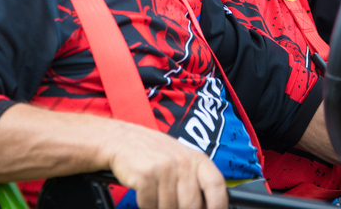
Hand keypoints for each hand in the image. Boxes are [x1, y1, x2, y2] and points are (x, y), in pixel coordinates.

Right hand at [105, 122, 227, 208]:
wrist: (122, 139)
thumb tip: (208, 206)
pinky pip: (150, 205)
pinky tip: (145, 192)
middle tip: (173, 207)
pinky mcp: (145, 175)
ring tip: (156, 195)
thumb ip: (195, 180)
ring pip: (169, 208)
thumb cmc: (154, 152)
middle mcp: (182, 162)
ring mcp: (164, 168)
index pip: (216, 185)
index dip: (219, 206)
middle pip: (192, 204)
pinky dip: (146, 205)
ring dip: (161, 208)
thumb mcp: (181, 159)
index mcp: (196, 159)